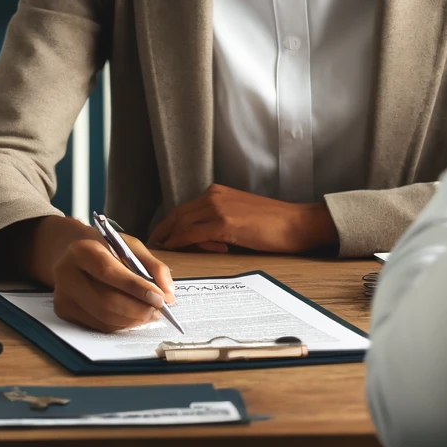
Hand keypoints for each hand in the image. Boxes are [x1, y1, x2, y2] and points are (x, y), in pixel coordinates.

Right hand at [0, 215, 177, 332]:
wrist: (73, 253)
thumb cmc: (105, 248)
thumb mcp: (129, 245)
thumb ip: (153, 265)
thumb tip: (168, 293)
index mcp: (82, 250)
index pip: (108, 272)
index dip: (135, 287)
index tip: (160, 298)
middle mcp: (66, 274)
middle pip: (105, 300)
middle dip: (137, 309)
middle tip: (159, 310)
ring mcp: (63, 296)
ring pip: (102, 318)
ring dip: (132, 320)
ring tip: (150, 314)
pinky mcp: (65, 312)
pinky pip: (98, 325)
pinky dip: (121, 324)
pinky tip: (134, 317)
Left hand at [147, 184, 337, 253]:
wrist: (296, 223)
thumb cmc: (273, 224)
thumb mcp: (240, 217)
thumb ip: (218, 224)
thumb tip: (200, 241)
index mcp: (218, 192)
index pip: (184, 209)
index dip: (168, 224)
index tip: (158, 238)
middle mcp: (214, 196)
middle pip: (177, 215)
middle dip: (161, 232)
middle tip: (150, 248)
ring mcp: (218, 208)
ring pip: (181, 223)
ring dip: (168, 239)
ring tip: (158, 253)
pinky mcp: (224, 223)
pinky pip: (193, 233)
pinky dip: (180, 242)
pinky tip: (173, 251)